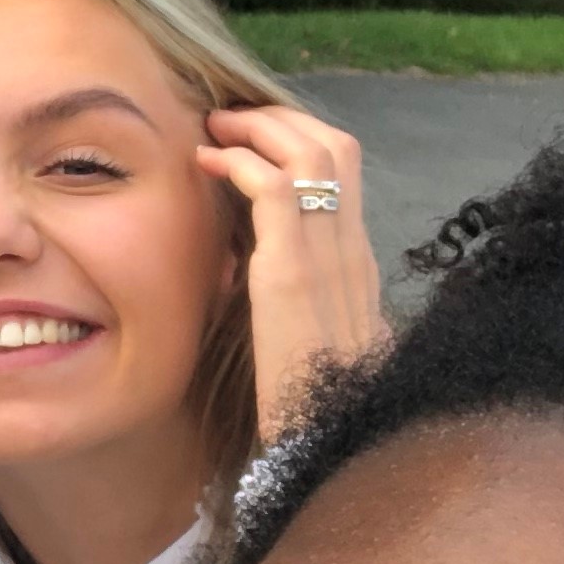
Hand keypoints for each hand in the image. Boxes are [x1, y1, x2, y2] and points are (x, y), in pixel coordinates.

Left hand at [196, 105, 387, 438]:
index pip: (344, 171)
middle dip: (280, 118)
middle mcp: (351, 250)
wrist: (327, 445)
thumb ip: (296, 297)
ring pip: (313, 153)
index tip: (253, 136)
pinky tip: (207, 162)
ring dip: (259, 127)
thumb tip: (257, 267)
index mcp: (356, 262)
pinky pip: (275, 190)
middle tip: (230, 119)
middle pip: (337, 145)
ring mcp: (327, 259)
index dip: (299, 137)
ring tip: (216, 129)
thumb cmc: (309, 402)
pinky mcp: (293, 275)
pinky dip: (239, 162)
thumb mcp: (309, 336)